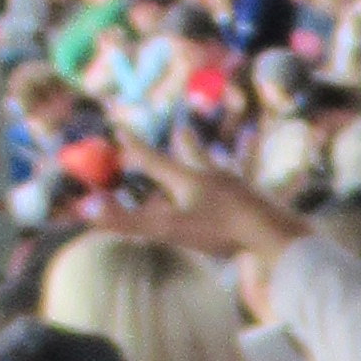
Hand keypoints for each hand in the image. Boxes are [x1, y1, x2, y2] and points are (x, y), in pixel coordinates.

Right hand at [108, 141, 294, 271]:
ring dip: (214, 161)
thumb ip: (128, 221)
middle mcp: (213, 176)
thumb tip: (88, 208)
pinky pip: (249, 189)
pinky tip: (250, 188)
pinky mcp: (259, 202)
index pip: (153, 159)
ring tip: (215, 156)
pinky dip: (244, 183)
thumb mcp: (169, 228)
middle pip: (194, 155)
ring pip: (222, 168)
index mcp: (187, 180)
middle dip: (184, 144)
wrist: (272, 234)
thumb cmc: (220, 231)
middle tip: (181, 130)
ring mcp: (238, 187)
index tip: (120, 126)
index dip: (134, 146)